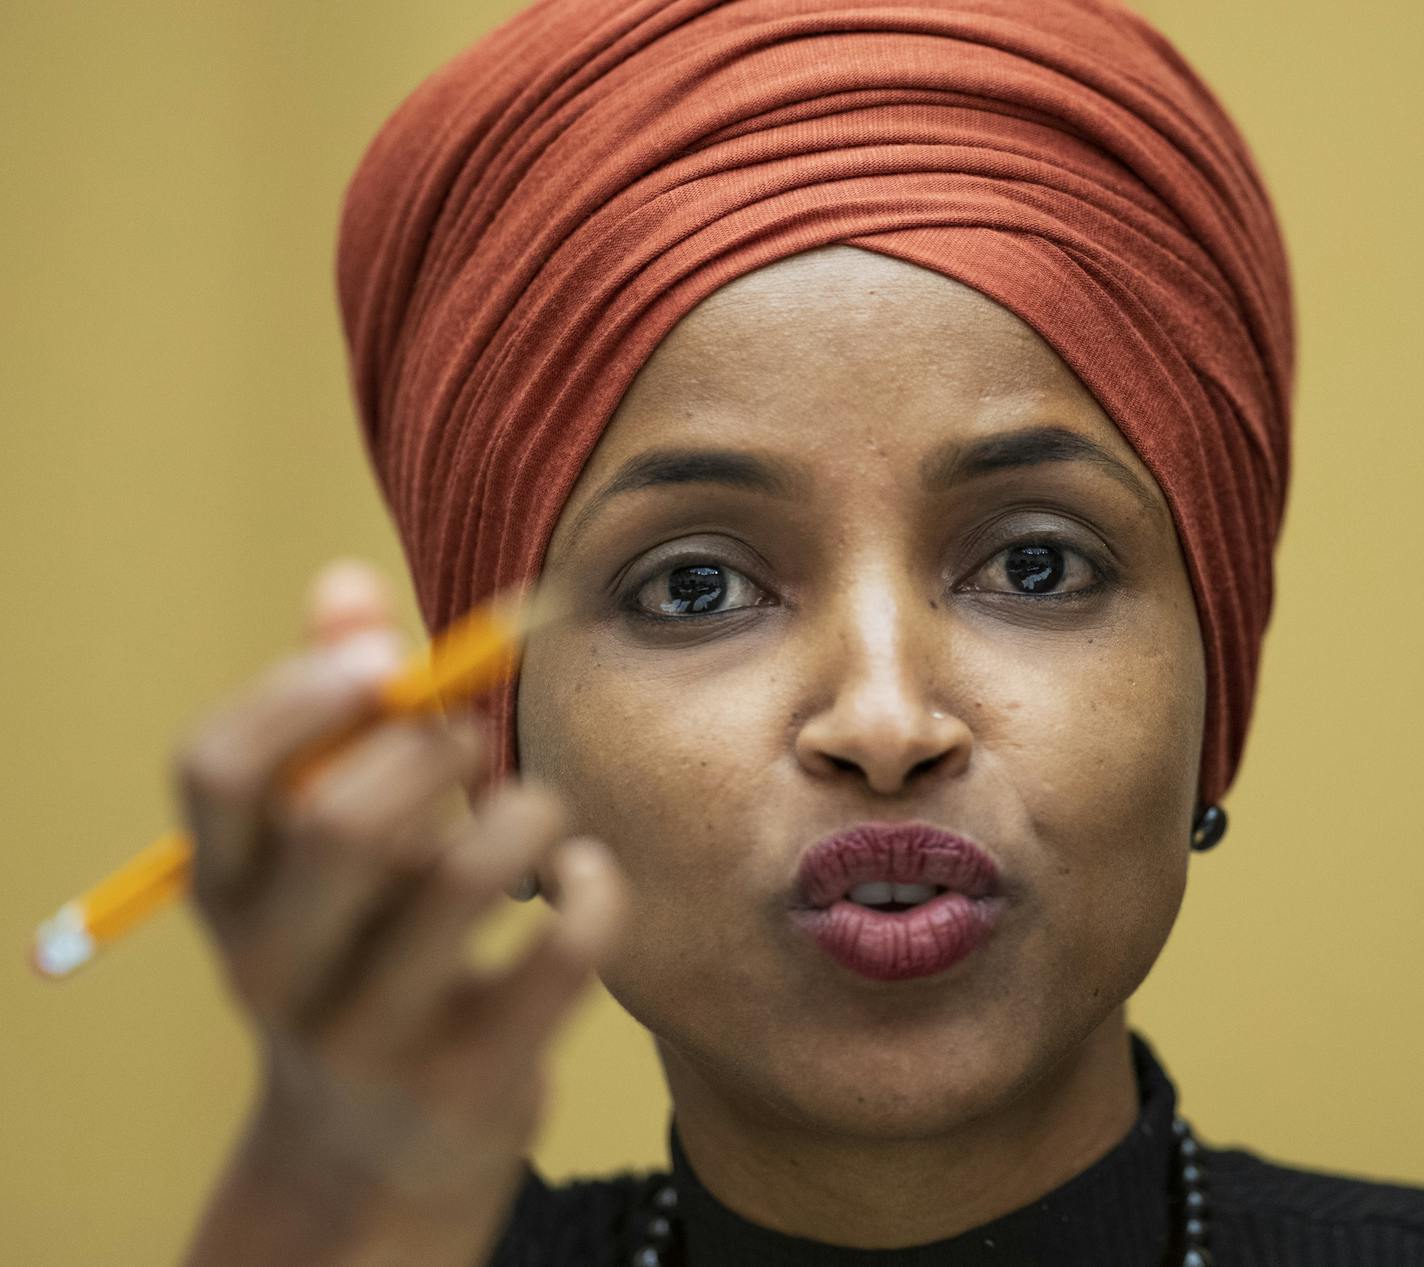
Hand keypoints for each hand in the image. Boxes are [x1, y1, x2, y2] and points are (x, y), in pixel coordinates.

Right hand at [176, 558, 627, 1265]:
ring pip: (464, 877)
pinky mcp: (471, 1080)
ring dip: (527, 810)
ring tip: (533, 812)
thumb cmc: (364, 952)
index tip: (385, 652)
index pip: (216, 769)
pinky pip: (561, 951)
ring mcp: (368, 1037)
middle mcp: (273, 969)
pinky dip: (597, 887)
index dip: (301, 691)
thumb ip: (337, 718)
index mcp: (224, 892)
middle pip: (341, 820)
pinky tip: (587, 877)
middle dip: (432, 748)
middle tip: (468, 741)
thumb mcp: (328, 850)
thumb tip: (345, 579)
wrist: (382, 1152)